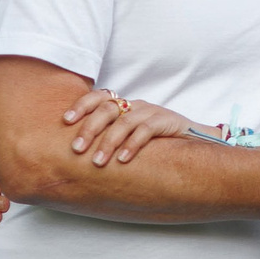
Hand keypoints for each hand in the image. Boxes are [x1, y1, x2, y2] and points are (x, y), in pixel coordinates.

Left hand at [61, 87, 198, 167]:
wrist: (194, 140)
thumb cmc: (156, 141)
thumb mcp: (130, 135)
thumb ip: (110, 137)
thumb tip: (79, 154)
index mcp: (124, 106)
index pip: (99, 97)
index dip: (81, 105)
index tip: (65, 120)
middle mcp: (135, 105)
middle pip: (107, 109)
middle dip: (89, 129)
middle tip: (76, 149)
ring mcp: (151, 111)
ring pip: (124, 121)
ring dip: (108, 142)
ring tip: (98, 162)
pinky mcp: (166, 120)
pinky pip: (146, 130)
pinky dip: (132, 145)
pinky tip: (122, 160)